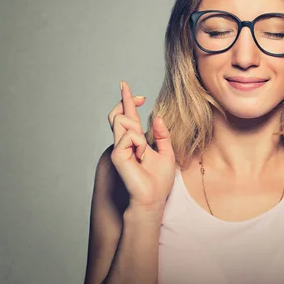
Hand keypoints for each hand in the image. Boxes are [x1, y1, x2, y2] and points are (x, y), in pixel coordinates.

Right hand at [109, 81, 175, 212]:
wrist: (153, 198)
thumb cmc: (159, 181)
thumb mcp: (167, 153)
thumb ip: (162, 135)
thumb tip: (156, 117)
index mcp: (136, 140)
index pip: (129, 115)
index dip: (127, 99)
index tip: (125, 85)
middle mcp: (125, 142)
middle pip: (120, 114)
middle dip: (127, 102)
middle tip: (139, 101)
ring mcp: (119, 147)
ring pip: (122, 120)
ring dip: (137, 131)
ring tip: (143, 150)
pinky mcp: (117, 154)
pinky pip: (128, 135)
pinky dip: (138, 142)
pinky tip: (140, 155)